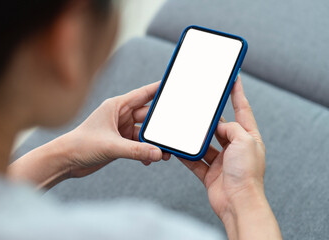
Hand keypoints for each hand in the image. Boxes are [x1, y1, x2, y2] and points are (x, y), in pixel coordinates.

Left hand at [60, 81, 169, 177]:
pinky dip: (145, 151)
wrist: (66, 161)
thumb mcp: (111, 146)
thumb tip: (158, 153)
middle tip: (172, 132)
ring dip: (153, 142)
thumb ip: (136, 150)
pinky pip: (139, 145)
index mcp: (116, 106)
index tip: (173, 86)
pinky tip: (149, 159)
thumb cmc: (81, 145)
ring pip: (144, 133)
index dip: (158, 89)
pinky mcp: (120, 143)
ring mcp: (120, 130)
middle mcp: (120, 116)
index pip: (143, 94)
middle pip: (147, 117)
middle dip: (159, 126)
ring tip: (164, 152)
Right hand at [179, 75, 280, 238]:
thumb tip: (218, 127)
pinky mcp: (210, 173)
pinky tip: (179, 149)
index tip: (234, 79)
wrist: (238, 203)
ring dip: (196, 139)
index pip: (243, 110)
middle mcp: (236, 149)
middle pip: (221, 128)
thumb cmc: (247, 174)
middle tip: (199, 108)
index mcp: (249, 138)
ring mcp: (223, 161)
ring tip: (186, 129)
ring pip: (206, 144)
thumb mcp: (244, 141)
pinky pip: (196, 161)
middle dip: (210, 119)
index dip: (238, 93)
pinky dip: (187, 156)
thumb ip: (231, 128)